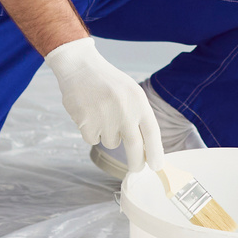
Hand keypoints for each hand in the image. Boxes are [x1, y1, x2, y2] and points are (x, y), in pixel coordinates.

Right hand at [43, 37, 162, 171]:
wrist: (80, 68)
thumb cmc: (108, 83)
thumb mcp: (131, 93)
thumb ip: (139, 117)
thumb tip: (146, 150)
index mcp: (139, 101)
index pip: (152, 133)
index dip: (156, 152)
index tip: (157, 166)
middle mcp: (124, 111)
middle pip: (135, 147)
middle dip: (136, 163)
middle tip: (136, 169)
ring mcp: (105, 117)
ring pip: (111, 143)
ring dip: (108, 135)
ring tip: (102, 114)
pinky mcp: (86, 123)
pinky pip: (93, 140)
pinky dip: (92, 132)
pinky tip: (89, 114)